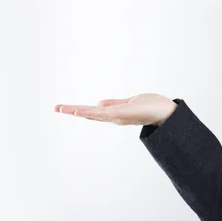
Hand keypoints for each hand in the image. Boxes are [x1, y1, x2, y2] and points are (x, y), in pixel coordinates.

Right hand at [54, 93, 177, 125]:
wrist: (166, 113)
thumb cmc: (152, 107)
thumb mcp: (129, 102)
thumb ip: (115, 103)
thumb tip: (99, 103)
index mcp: (114, 114)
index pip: (93, 111)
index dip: (79, 109)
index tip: (63, 107)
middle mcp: (113, 118)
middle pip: (89, 114)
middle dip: (72, 111)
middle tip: (55, 107)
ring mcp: (116, 117)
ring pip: (93, 114)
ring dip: (77, 111)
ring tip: (62, 108)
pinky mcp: (121, 114)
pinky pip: (102, 113)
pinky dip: (90, 112)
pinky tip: (80, 110)